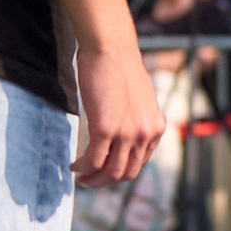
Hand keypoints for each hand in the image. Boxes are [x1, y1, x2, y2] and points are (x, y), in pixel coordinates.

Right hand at [74, 37, 164, 186]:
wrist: (112, 49)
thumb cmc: (121, 68)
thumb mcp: (139, 99)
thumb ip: (136, 117)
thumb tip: (123, 129)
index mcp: (156, 127)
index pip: (140, 163)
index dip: (120, 172)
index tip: (104, 172)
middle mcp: (146, 133)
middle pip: (127, 172)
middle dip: (106, 181)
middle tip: (89, 182)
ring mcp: (127, 133)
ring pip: (110, 171)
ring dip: (93, 179)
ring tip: (80, 177)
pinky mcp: (106, 128)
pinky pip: (93, 160)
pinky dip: (82, 167)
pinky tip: (74, 165)